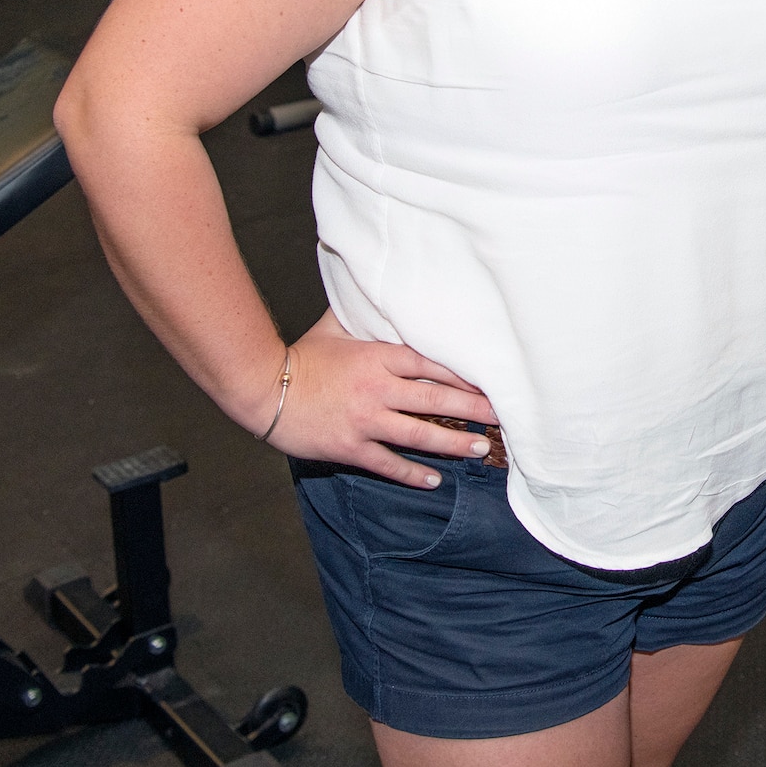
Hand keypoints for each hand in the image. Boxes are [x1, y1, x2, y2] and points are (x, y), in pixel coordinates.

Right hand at [250, 314, 500, 488]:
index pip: (433, 364)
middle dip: (473, 409)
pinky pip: (388, 463)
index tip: (493, 380)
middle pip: (436, 399)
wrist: (263, 388)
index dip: (466, 374)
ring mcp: (365, 420)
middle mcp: (378, 389)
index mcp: (378, 357)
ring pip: (419, 434)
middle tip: (503, 417)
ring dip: (453, 443)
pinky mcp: (350, 446)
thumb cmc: (302, 356)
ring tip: (481, 449)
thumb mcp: (336, 327)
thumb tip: (380, 286)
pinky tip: (434, 480)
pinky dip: (412, 474)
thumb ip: (365, 314)